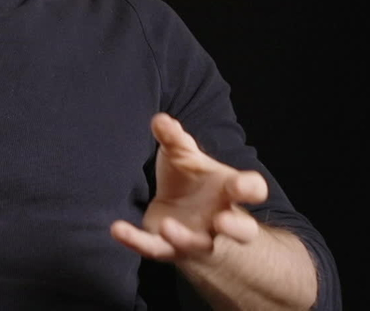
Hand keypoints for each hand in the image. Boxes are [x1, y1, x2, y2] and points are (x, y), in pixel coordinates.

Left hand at [110, 113, 266, 260]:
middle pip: (240, 231)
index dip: (250, 189)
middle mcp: (220, 220)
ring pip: (198, 245)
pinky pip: (153, 248)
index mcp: (229, 192)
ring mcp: (198, 239)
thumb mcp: (185, 156)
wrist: (183, 214)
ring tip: (167, 226)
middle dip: (234, 227)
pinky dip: (135, 240)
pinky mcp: (168, 249)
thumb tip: (160, 119)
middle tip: (223, 222)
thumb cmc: (192, 180)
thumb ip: (175, 138)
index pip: (251, 190)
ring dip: (183, 238)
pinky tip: (117, 229)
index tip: (244, 187)